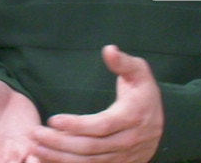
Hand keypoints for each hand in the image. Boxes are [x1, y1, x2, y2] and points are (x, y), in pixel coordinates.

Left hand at [30, 46, 162, 162]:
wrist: (164, 126)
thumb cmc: (144, 94)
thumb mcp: (140, 73)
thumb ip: (123, 62)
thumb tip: (109, 49)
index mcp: (132, 117)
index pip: (101, 126)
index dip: (76, 125)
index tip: (52, 120)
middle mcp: (128, 141)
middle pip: (90, 147)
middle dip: (60, 143)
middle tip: (35, 133)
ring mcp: (123, 157)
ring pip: (89, 162)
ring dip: (60, 157)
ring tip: (35, 147)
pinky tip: (48, 158)